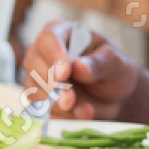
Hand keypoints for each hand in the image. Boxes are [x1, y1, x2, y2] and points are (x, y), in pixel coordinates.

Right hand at [22, 21, 142, 120]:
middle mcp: (44, 52)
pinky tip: (79, 115)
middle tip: (70, 100)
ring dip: (55, 103)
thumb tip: (78, 66)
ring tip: (83, 110)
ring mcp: (38, 76)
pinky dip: (59, 115)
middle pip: (33, 64)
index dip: (54, 56)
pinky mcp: (39, 99)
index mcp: (63, 33)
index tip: (64, 74)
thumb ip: (98, 64)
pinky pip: (40, 109)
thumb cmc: (113, 69)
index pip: (49, 38)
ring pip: (33, 88)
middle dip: (51, 85)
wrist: (114, 95)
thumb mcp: (115, 63)